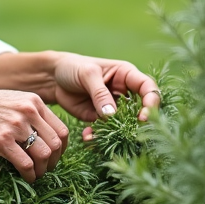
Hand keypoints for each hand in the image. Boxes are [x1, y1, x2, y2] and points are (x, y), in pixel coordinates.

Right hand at [0, 85, 68, 182]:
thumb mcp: (12, 101)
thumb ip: (30, 114)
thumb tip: (45, 137)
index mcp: (34, 102)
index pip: (62, 129)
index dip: (62, 148)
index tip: (54, 156)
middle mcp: (28, 112)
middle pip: (56, 144)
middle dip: (54, 161)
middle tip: (46, 168)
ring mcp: (15, 126)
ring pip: (44, 155)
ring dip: (43, 170)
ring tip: (36, 174)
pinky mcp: (1, 140)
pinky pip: (26, 164)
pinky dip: (30, 175)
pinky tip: (27, 177)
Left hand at [46, 52, 160, 139]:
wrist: (53, 78)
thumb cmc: (73, 67)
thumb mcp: (87, 74)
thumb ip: (100, 93)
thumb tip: (111, 115)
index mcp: (126, 75)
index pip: (148, 88)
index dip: (151, 102)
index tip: (144, 116)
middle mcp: (124, 92)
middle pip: (140, 109)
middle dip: (137, 123)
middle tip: (130, 133)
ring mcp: (113, 107)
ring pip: (123, 123)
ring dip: (115, 133)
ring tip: (102, 136)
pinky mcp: (100, 118)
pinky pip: (104, 130)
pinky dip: (98, 136)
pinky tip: (88, 136)